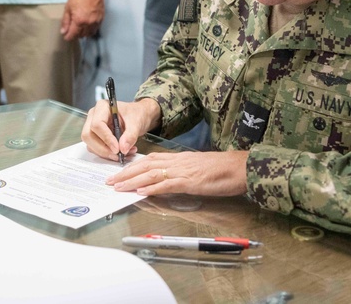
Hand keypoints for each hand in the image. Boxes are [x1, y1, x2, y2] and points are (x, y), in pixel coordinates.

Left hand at [60, 0, 104, 40]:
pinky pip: (95, 29)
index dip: (68, 37)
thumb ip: (65, 21)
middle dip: (75, 35)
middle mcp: (88, 23)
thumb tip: (63, 31)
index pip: (73, 35)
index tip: (66, 36)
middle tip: (71, 30)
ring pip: (89, 34)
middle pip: (81, 36)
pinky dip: (90, 30)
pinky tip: (86, 26)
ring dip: (83, 33)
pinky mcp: (101, 18)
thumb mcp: (68, 7)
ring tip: (78, 28)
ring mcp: (96, 21)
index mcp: (79, 20)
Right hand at [82, 98, 160, 159]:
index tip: (117, 149)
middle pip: (88, 135)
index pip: (97, 124)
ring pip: (90, 144)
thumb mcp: (136, 122)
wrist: (138, 116)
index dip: (106, 138)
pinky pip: (95, 148)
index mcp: (102, 107)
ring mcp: (92, 126)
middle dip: (103, 148)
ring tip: (123, 153)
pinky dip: (106, 154)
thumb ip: (130, 135)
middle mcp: (94, 116)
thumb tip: (123, 148)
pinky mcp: (95, 136)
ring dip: (105, 153)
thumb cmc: (135, 114)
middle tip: (118, 155)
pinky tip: (119, 153)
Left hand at [106, 150, 248, 196]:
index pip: (149, 159)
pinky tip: (142, 191)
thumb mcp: (197, 168)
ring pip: (152, 173)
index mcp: (178, 158)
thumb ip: (181, 171)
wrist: (240, 167)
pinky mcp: (191, 182)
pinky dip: (153, 188)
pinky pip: (168, 184)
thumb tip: (167, 179)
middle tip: (110, 181)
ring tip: (118, 187)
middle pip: (145, 165)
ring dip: (133, 181)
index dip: (132, 165)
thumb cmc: (222, 169)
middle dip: (125, 173)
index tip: (118, 172)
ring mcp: (183, 171)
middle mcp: (177, 162)